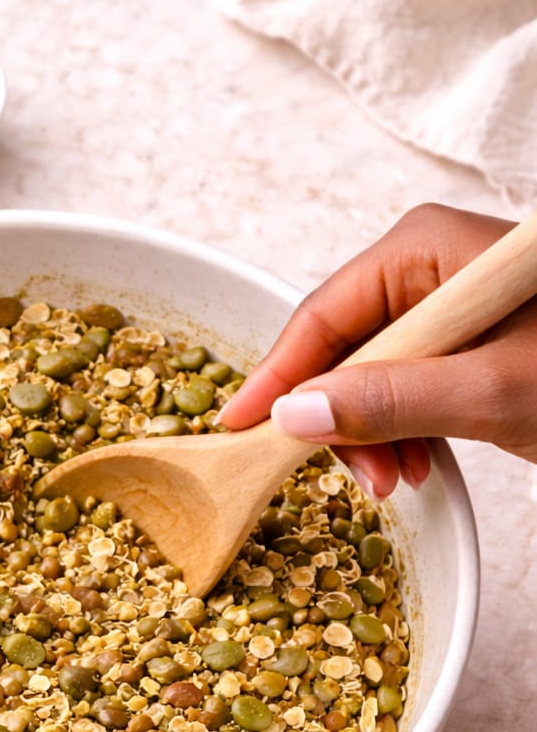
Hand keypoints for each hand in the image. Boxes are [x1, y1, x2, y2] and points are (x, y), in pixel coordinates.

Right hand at [218, 203, 536, 495]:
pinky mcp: (465, 343)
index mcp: (426, 249)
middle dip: (342, 421)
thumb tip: (295, 415)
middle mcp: (428, 267)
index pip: (322, 316)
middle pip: (341, 348)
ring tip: (404, 481)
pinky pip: (406, 386)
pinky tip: (421, 462)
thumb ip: (390, 401)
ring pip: (370, 376)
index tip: (239, 432)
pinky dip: (404, 430)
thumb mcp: (492, 391)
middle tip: (369, 482)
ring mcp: (446, 306)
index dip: (277, 379)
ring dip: (374, 435)